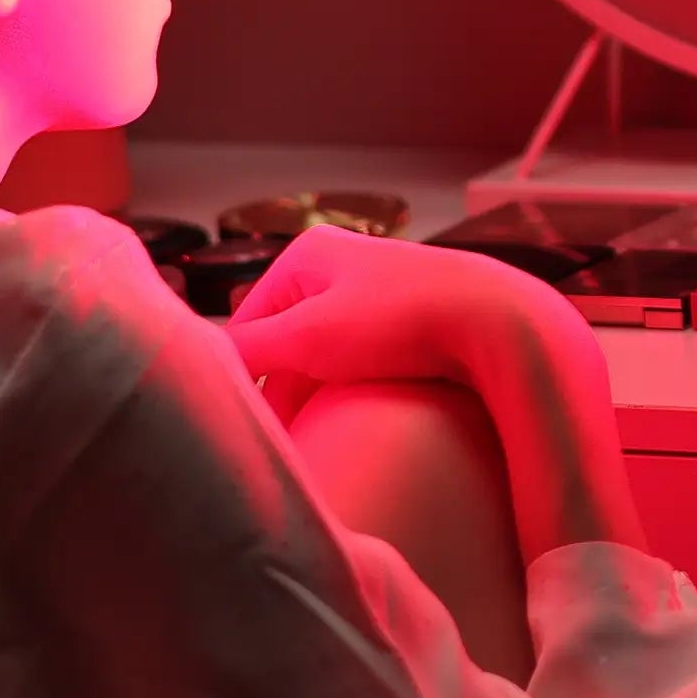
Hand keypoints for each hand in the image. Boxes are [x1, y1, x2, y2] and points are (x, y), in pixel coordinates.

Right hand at [228, 229, 646, 561]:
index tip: (246, 428)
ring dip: (320, 398)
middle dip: (284, 393)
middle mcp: (340, 267)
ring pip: (325, 361)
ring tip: (321, 438)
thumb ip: (248, 349)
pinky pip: (364, 366)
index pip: (246, 325)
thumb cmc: (403, 322)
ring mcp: (378, 296)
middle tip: (285, 443)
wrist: (503, 326)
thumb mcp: (310, 336)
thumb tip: (193, 363)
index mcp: (308, 255)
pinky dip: (356, 393)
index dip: (244, 380)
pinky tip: (362, 422)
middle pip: (285, 345)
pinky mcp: (412, 325)